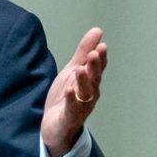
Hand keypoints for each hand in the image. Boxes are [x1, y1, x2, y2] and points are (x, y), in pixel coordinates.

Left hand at [41, 26, 106, 156]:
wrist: (55, 126)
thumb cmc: (66, 97)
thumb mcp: (72, 71)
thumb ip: (84, 52)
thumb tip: (97, 30)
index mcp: (90, 81)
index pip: (98, 68)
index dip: (100, 58)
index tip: (101, 46)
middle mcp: (89, 94)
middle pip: (94, 79)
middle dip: (95, 66)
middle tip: (94, 53)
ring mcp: (80, 107)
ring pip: (85, 93)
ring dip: (84, 81)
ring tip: (80, 69)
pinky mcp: (69, 118)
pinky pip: (71, 108)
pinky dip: (71, 99)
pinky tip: (69, 90)